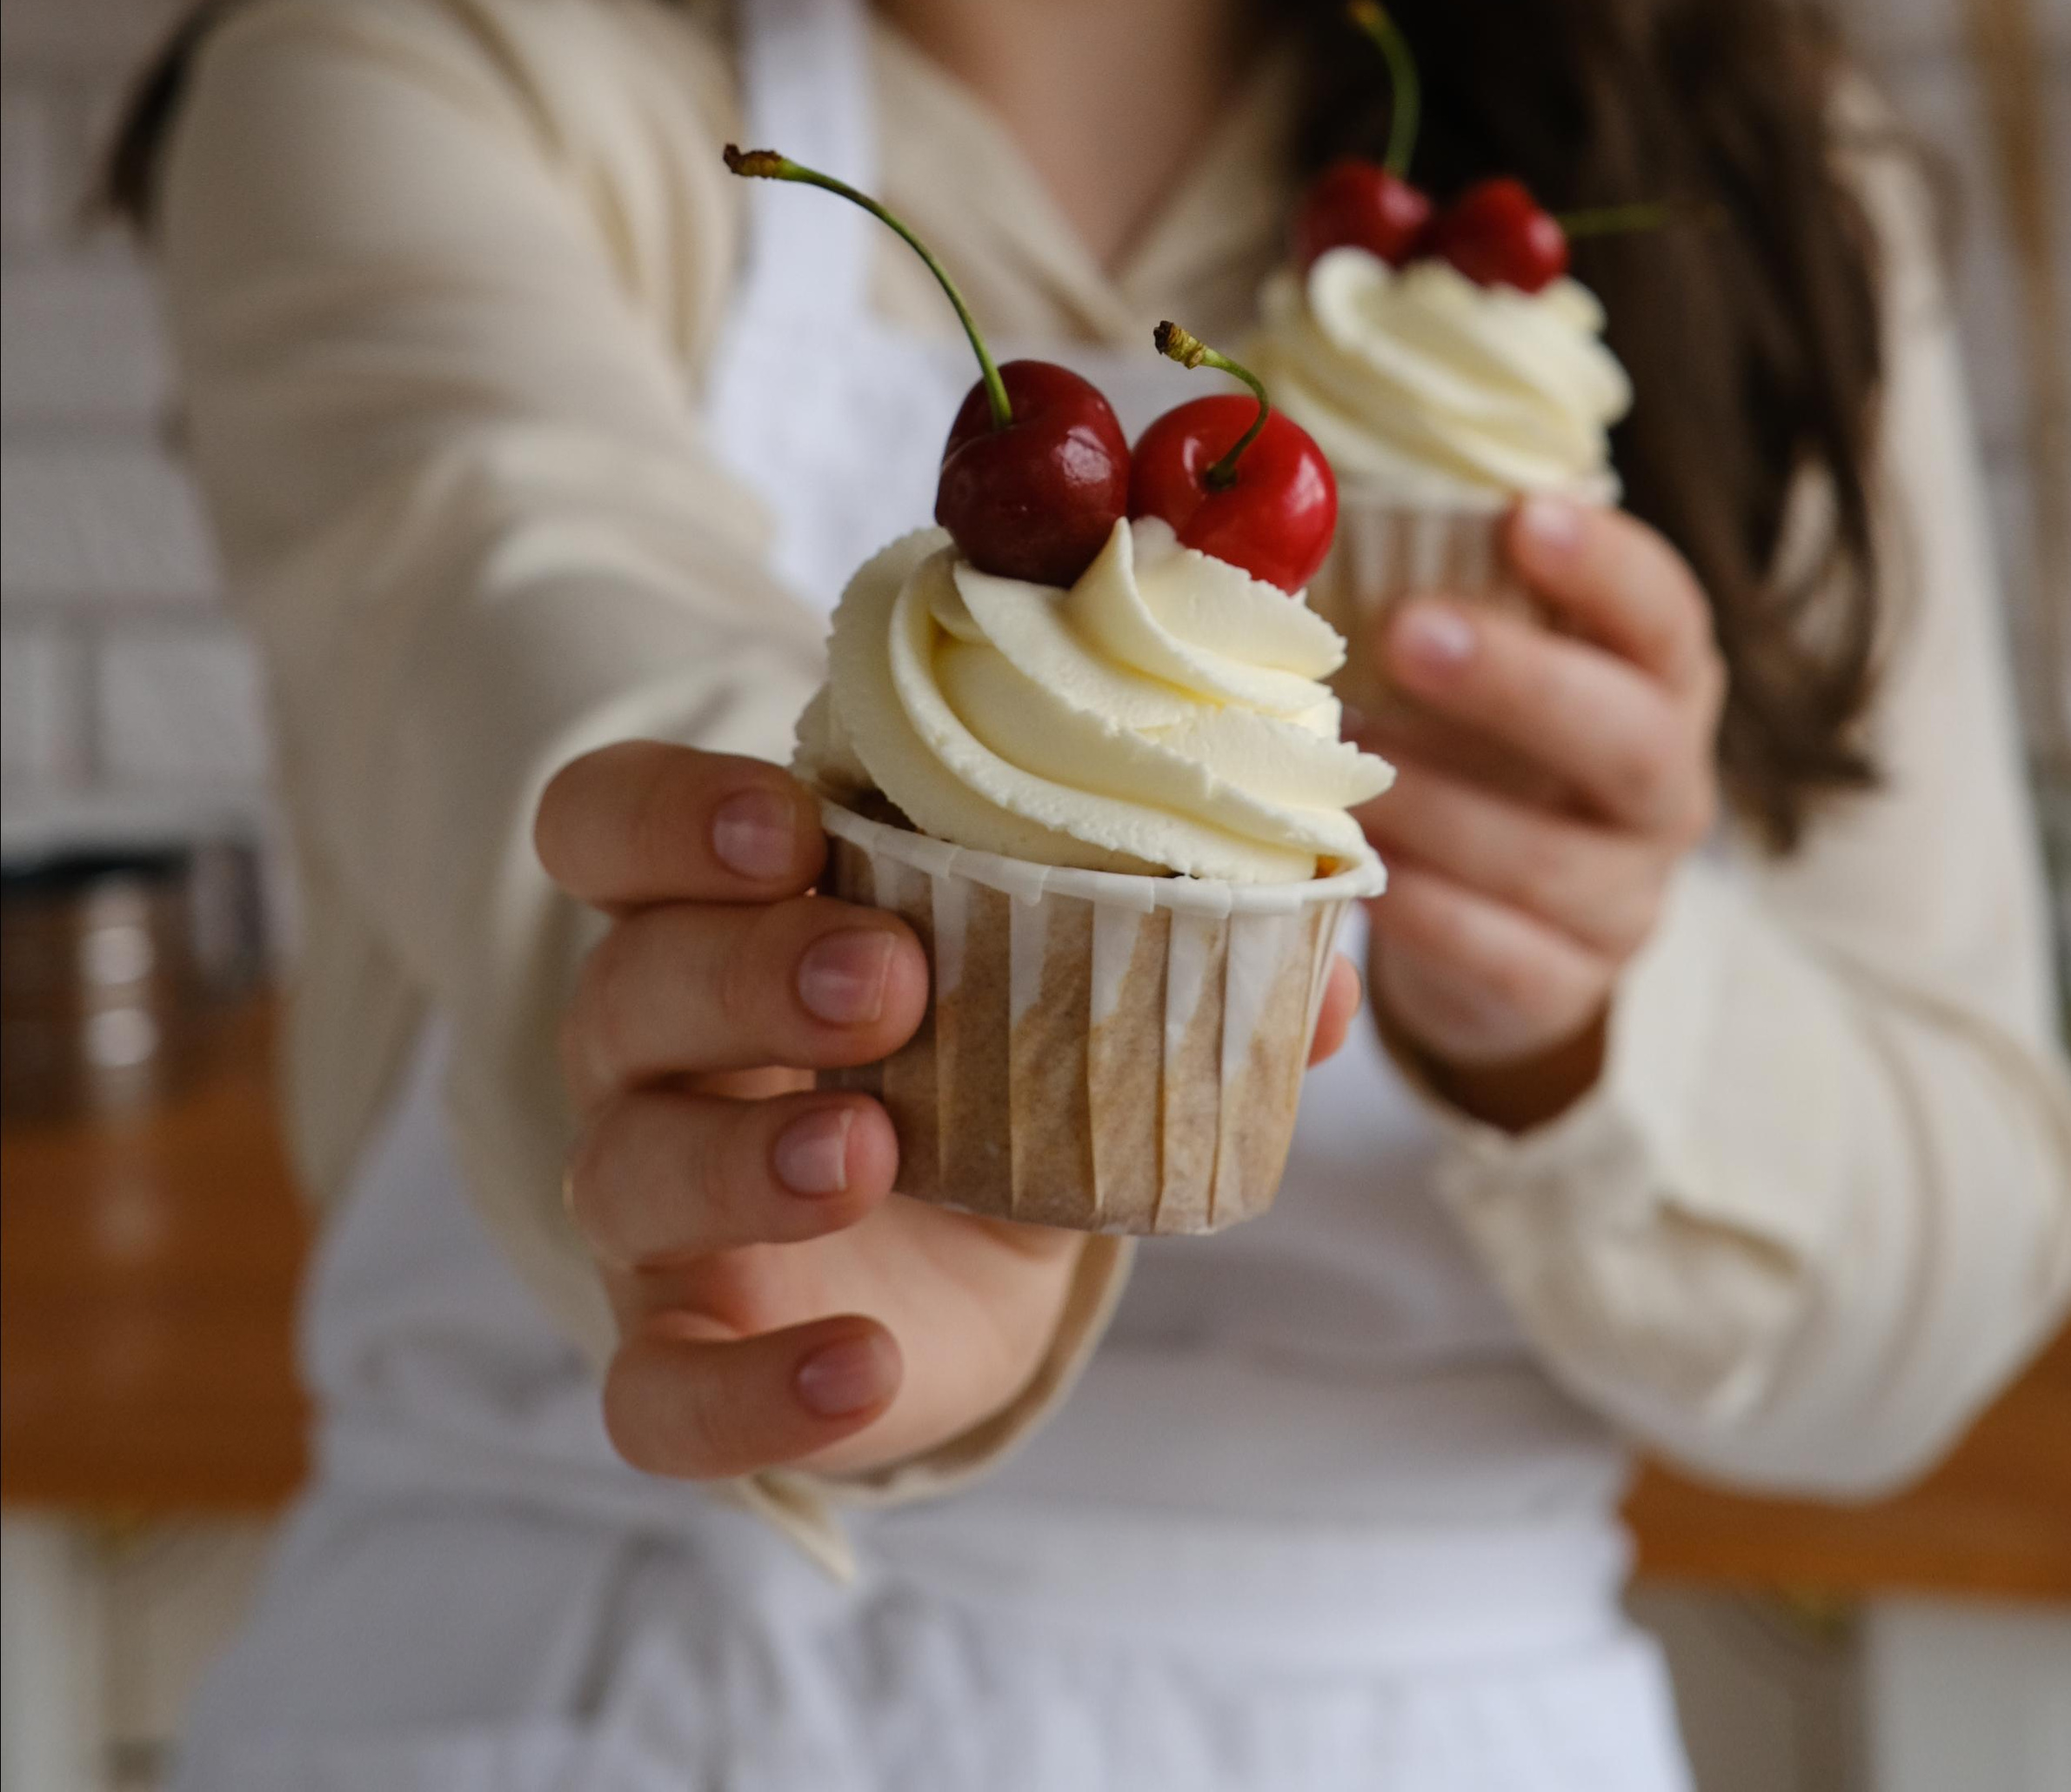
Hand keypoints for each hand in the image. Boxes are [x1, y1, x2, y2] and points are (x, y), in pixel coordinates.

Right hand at [536, 743, 1360, 1480]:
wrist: (957, 1257)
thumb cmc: (983, 1057)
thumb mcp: (1066, 982)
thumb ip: (1186, 949)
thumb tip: (1323, 968)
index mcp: (726, 906)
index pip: (612, 822)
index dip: (673, 811)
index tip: (792, 821)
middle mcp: (655, 1043)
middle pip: (623, 984)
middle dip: (744, 968)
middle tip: (888, 977)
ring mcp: (653, 1200)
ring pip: (624, 1169)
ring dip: (740, 1153)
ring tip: (871, 1149)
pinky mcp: (687, 1348)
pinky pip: (656, 1393)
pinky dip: (744, 1394)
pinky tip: (855, 1370)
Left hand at [1359, 496, 1722, 1132]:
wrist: (1497, 923)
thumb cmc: (1469, 739)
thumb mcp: (1472, 657)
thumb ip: (1435, 584)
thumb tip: (1302, 495)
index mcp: (1657, 679)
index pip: (1664, 613)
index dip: (1605, 566)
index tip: (1521, 515)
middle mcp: (1665, 785)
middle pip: (1632, 738)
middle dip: (1520, 683)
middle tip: (1409, 631)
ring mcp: (1626, 897)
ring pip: (1555, 860)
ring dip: (1439, 804)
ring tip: (1341, 757)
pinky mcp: (1565, 987)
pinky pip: (1504, 956)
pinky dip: (1425, 910)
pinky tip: (1357, 867)